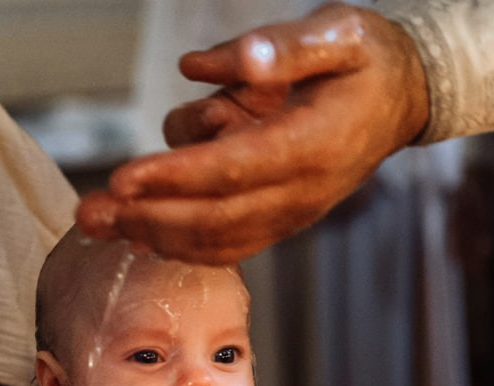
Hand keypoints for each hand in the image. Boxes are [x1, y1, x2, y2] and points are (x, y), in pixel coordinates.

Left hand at [76, 3, 429, 263]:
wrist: (404, 97)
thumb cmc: (367, 59)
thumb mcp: (339, 33)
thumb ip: (285, 47)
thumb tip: (232, 63)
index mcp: (314, 144)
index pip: (233, 170)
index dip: (175, 178)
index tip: (124, 180)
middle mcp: (302, 191)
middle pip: (214, 217)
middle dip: (147, 216)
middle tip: (89, 212)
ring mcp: (291, 212)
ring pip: (215, 239)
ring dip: (154, 233)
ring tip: (100, 222)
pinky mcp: (281, 219)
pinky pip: (227, 244)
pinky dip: (181, 243)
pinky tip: (138, 234)